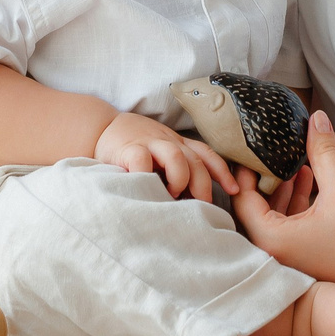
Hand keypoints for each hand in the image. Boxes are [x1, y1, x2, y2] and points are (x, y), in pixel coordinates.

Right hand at [96, 112, 240, 201]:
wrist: (99, 128)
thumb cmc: (133, 148)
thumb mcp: (160, 155)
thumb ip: (175, 169)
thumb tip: (195, 200)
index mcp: (178, 144)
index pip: (207, 154)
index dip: (223, 172)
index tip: (235, 190)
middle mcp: (168, 142)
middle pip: (197, 160)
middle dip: (203, 185)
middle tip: (201, 207)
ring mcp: (149, 144)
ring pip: (176, 157)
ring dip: (179, 179)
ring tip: (172, 197)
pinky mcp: (129, 149)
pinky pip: (142, 161)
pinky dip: (148, 176)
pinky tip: (147, 189)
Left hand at [233, 111, 334, 304]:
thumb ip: (323, 151)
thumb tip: (316, 117)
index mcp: (274, 240)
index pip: (243, 199)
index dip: (246, 170)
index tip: (252, 146)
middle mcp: (276, 253)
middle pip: (255, 207)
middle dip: (265, 176)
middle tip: (269, 148)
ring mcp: (291, 257)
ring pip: (274, 215)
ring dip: (283, 187)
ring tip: (294, 159)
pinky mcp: (306, 256)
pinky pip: (290, 224)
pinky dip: (296, 201)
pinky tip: (309, 176)